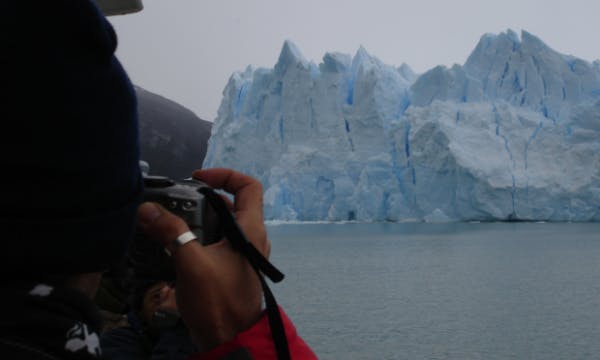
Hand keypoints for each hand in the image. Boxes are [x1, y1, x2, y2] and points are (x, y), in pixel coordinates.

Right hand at [136, 168, 269, 349]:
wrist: (228, 340)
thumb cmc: (219, 304)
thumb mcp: (191, 264)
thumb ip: (171, 233)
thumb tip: (148, 209)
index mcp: (250, 231)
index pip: (249, 186)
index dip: (225, 174)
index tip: (198, 178)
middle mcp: (251, 237)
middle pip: (231, 202)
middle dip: (204, 197)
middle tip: (178, 199)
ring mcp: (242, 252)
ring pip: (222, 222)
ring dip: (199, 216)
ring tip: (174, 219)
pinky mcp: (232, 265)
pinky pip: (217, 240)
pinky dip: (200, 234)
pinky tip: (178, 242)